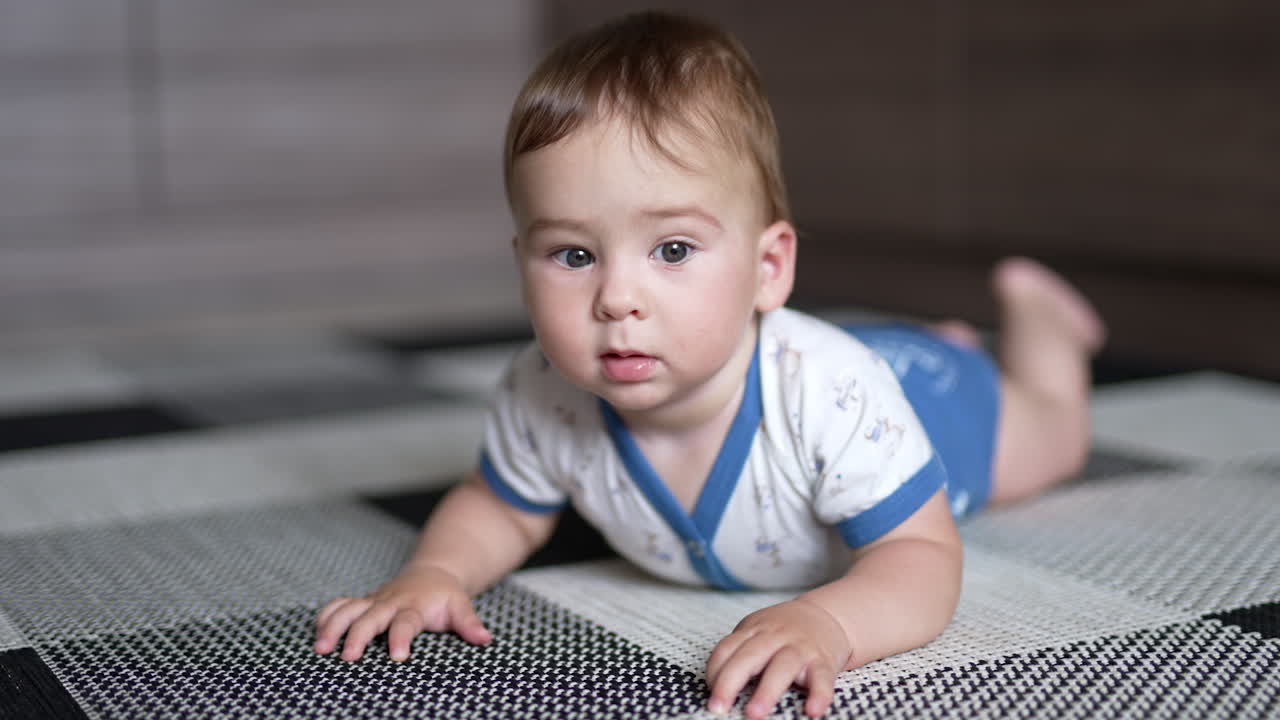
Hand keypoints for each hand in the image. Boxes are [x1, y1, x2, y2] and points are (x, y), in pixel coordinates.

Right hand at [313, 565, 491, 661]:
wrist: (431, 574)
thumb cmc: (445, 597)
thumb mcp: (461, 607)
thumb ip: (470, 623)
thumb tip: (485, 639)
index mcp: (414, 606)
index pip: (406, 622)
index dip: (401, 638)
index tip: (397, 656)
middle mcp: (390, 603)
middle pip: (370, 618)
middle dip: (358, 636)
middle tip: (348, 657)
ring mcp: (374, 602)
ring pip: (349, 610)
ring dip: (333, 627)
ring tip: (321, 649)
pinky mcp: (363, 602)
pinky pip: (340, 605)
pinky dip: (326, 616)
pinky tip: (316, 633)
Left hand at [705, 598, 852, 718]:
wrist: (826, 615)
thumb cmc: (784, 632)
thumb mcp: (758, 633)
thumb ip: (741, 653)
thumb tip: (717, 688)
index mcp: (754, 630)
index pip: (726, 648)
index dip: (714, 671)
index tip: (710, 694)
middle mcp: (775, 636)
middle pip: (749, 656)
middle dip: (730, 682)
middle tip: (718, 707)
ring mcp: (800, 647)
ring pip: (782, 666)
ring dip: (767, 690)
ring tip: (754, 714)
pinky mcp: (823, 660)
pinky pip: (822, 677)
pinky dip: (818, 694)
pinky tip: (812, 710)